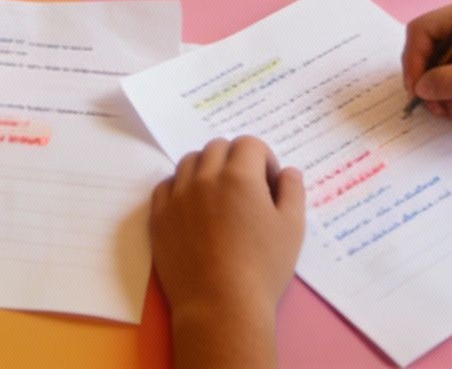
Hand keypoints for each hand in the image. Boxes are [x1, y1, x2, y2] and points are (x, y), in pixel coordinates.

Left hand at [151, 136, 304, 359]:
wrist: (221, 306)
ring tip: (218, 196)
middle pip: (218, 148)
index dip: (264, 160)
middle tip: (246, 190)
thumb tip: (288, 172)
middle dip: (235, 160)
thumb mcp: (292, 229)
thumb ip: (292, 192)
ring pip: (190, 162)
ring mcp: (178, 197)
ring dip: (206, 169)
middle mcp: (205, 178)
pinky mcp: (159, 217)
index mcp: (239, 175)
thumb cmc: (263, 268)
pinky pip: (165, 186)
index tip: (269, 185)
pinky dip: (180, 187)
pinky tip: (192, 207)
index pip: (250, 144)